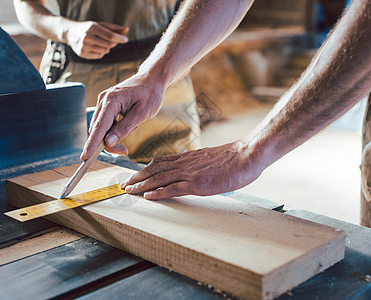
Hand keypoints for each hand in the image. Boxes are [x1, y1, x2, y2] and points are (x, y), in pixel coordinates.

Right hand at [66, 21, 128, 58]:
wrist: (70, 32)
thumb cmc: (89, 28)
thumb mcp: (100, 25)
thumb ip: (114, 28)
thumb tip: (127, 29)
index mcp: (92, 27)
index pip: (110, 36)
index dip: (120, 38)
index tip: (126, 39)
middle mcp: (87, 36)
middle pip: (109, 44)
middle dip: (113, 43)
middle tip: (112, 40)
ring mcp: (84, 46)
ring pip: (105, 51)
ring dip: (107, 48)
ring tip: (101, 43)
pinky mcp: (82, 53)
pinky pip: (99, 56)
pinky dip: (101, 52)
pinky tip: (96, 47)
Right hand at [80, 73, 165, 159]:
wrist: (152, 79)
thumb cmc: (150, 94)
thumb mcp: (142, 113)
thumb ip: (124, 128)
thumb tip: (109, 142)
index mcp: (111, 100)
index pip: (99, 127)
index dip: (92, 144)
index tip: (85, 157)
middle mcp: (103, 100)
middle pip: (98, 130)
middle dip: (109, 143)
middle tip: (124, 150)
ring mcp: (103, 102)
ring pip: (102, 127)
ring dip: (114, 135)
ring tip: (133, 127)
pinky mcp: (107, 105)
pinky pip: (106, 122)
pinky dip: (115, 128)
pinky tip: (130, 122)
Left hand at [119, 142, 264, 198]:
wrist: (246, 155)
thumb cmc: (233, 158)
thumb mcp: (211, 158)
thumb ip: (199, 163)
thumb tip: (194, 170)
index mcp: (188, 157)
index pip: (160, 161)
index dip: (145, 168)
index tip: (135, 174)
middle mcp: (185, 163)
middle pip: (154, 169)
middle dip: (137, 177)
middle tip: (124, 184)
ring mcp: (190, 173)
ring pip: (159, 178)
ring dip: (142, 184)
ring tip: (129, 190)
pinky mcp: (197, 184)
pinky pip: (173, 188)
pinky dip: (158, 192)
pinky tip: (148, 196)